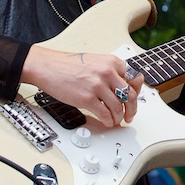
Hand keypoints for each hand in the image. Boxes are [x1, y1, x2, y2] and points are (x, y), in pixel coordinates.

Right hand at [20, 45, 143, 126]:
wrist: (48, 66)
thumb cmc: (69, 65)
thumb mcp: (96, 62)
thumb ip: (111, 72)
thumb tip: (124, 87)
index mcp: (112, 62)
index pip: (134, 79)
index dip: (136, 92)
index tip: (134, 100)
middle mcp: (107, 73)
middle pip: (130, 95)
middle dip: (132, 109)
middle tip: (130, 115)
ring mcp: (98, 86)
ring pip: (118, 108)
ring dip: (119, 117)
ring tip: (116, 120)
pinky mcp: (87, 99)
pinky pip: (105, 114)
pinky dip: (109, 121)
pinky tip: (107, 122)